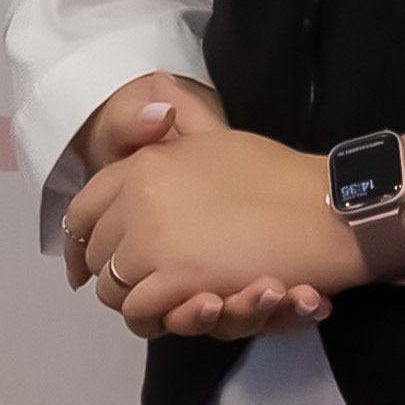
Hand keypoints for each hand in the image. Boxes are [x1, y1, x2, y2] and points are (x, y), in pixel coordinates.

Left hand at [59, 88, 343, 341]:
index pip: (84, 210)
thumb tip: (158, 84)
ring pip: (114, 291)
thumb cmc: (277, 177)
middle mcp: (138, 199)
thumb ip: (184, 117)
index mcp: (145, 165)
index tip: (90, 261)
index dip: (83, 240)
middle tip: (149, 284)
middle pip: (97, 255)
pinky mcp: (177, 280)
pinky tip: (184, 309)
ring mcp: (154, 241)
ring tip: (170, 301)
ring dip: (139, 303)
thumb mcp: (220, 137)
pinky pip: (142, 312)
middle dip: (116, 275)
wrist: (320, 209)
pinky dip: (159, 319)